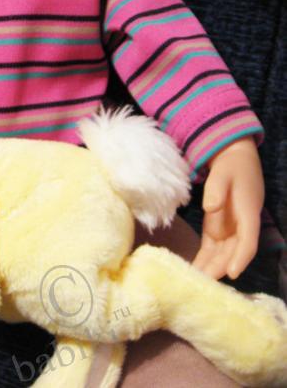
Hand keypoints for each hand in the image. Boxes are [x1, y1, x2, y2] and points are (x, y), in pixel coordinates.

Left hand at [193, 137, 263, 279]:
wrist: (233, 159)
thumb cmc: (231, 166)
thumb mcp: (223, 172)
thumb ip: (216, 189)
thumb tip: (210, 207)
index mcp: (248, 213)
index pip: (248, 241)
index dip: (241, 257)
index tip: (232, 273)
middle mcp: (242, 225)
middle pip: (234, 252)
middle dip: (221, 268)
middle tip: (205, 284)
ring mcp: (230, 228)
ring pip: (223, 253)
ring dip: (212, 267)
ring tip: (197, 282)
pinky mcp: (218, 228)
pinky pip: (213, 247)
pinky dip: (205, 259)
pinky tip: (195, 270)